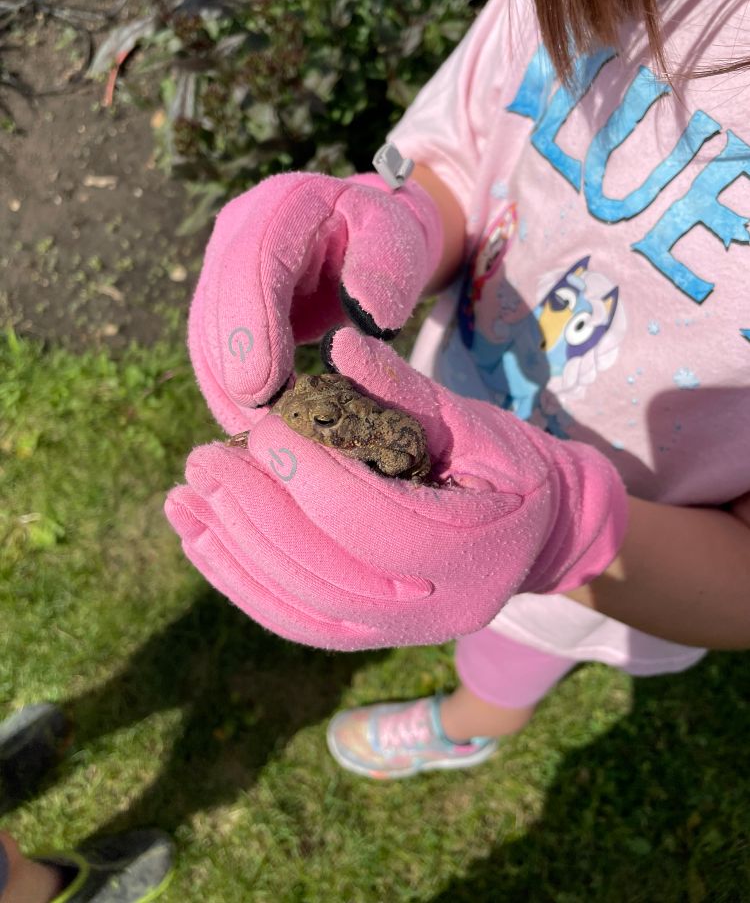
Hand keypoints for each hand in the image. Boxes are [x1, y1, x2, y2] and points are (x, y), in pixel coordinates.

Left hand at [165, 329, 627, 649]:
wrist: (538, 536)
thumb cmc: (510, 470)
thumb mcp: (478, 423)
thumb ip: (408, 392)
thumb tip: (339, 346)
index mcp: (474, 549)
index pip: (371, 518)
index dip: (308, 473)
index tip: (262, 426)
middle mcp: (436, 608)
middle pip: (325, 572)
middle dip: (254, 511)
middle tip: (202, 459)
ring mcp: (401, 634)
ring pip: (301, 606)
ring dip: (232, 552)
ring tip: (184, 499)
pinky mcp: (371, 639)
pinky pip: (296, 623)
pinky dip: (241, 584)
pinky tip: (201, 541)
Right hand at [188, 171, 442, 433]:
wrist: (363, 232)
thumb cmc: (385, 238)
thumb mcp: (400, 240)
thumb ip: (387, 269)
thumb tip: (365, 313)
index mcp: (287, 203)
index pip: (255, 262)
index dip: (252, 326)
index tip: (265, 387)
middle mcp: (241, 227)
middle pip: (218, 301)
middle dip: (234, 366)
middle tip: (257, 421)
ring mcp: (222, 261)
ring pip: (205, 330)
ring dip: (225, 386)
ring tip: (254, 432)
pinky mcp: (219, 296)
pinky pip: (210, 347)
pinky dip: (225, 388)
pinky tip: (245, 422)